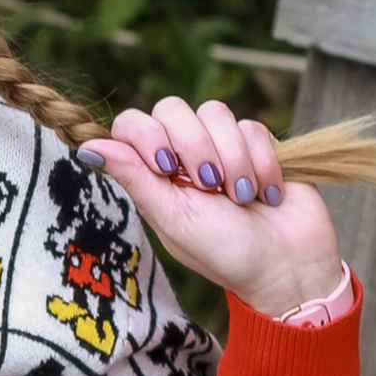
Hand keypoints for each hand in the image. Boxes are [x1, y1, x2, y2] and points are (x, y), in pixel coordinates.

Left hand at [74, 95, 346, 321]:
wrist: (287, 268)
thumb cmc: (225, 254)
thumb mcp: (175, 219)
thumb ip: (135, 178)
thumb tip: (88, 147)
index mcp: (155, 174)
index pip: (132, 123)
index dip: (146, 135)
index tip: (166, 167)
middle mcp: (185, 154)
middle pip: (172, 107)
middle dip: (194, 146)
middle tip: (209, 186)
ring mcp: (223, 145)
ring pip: (216, 112)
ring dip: (232, 159)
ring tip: (241, 197)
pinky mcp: (259, 144)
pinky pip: (252, 127)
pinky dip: (261, 163)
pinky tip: (266, 193)